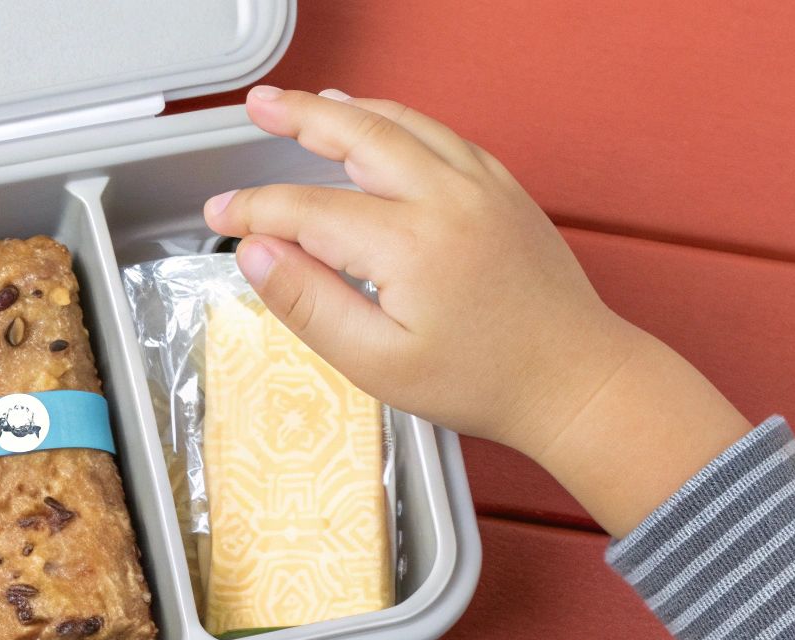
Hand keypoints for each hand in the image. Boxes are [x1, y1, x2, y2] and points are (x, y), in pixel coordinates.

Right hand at [204, 86, 750, 535]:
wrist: (575, 380)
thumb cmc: (480, 381)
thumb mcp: (377, 362)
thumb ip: (309, 303)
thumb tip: (256, 254)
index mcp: (409, 244)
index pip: (306, 209)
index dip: (254, 209)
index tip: (219, 216)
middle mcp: (446, 198)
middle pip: (357, 134)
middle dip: (300, 115)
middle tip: (258, 105)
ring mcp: (481, 186)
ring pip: (403, 123)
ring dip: (349, 108)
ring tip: (308, 103)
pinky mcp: (504, 189)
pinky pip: (442, 135)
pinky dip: (399, 120)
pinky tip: (379, 124)